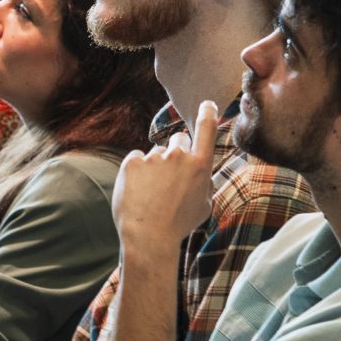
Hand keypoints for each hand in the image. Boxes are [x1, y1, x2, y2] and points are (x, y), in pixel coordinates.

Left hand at [113, 98, 219, 251]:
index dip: (208, 113)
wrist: (149, 236)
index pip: (207, 129)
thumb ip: (205, 185)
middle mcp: (179, 156)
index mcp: (200, 165)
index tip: (207, 104)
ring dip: (154, 167)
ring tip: (150, 194)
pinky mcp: (132, 162)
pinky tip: (137, 192)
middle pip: (178, 140)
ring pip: (155, 154)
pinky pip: (135, 160)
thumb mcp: (204, 207)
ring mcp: (154, 158)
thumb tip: (203, 176)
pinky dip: (135, 172)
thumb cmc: (178, 225)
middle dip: (176, 152)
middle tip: (169, 176)